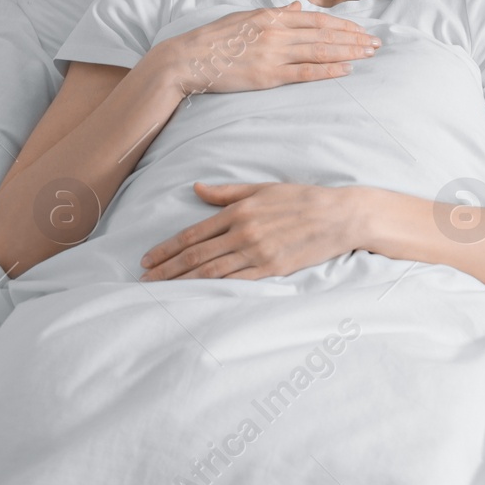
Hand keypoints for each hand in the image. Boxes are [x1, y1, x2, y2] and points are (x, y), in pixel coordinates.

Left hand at [139, 181, 364, 280]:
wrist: (340, 215)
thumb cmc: (303, 199)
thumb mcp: (263, 188)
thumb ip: (227, 192)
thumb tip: (196, 189)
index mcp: (239, 211)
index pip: (193, 234)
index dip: (166, 248)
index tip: (147, 259)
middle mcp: (244, 233)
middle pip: (196, 255)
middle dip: (166, 269)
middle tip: (144, 280)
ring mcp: (257, 253)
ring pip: (211, 271)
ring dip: (182, 281)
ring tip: (162, 290)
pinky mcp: (272, 269)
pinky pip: (236, 281)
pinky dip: (213, 289)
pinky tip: (197, 295)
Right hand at [151, 1, 380, 97]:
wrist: (187, 59)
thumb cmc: (214, 39)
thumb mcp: (245, 18)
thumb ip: (274, 14)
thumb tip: (296, 8)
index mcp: (271, 16)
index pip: (317, 20)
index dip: (343, 26)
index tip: (361, 30)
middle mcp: (276, 31)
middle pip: (325, 34)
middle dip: (354, 39)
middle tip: (376, 43)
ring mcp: (273, 53)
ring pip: (320, 51)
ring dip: (348, 52)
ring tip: (368, 54)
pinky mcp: (267, 75)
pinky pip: (304, 72)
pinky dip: (328, 70)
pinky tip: (346, 70)